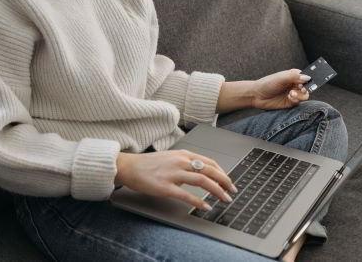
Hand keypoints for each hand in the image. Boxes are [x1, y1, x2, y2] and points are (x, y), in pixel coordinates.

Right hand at [115, 150, 237, 209]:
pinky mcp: (165, 187)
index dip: (222, 172)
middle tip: (233, 191)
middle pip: (210, 170)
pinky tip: (206, 207)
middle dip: (225, 182)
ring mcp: (173, 174)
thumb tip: (198, 173)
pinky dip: (199, 202)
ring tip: (225, 199)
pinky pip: (186, 195)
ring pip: (202, 181)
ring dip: (217, 191)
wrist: (128, 166)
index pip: (209, 162)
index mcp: (183, 154)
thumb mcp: (170, 158)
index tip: (229, 181)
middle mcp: (180, 161)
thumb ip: (185, 164)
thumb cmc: (148, 164)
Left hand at [251, 69, 311, 110]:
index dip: (309, 79)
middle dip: (306, 88)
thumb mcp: (280, 78)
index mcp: (293, 76)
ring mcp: (293, 94)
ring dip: (300, 95)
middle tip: (300, 88)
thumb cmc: (267, 84)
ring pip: (305, 95)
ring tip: (291, 93)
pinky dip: (296, 100)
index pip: (306, 76)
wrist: (257, 96)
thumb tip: (308, 77)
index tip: (307, 81)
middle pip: (308, 87)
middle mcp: (294, 84)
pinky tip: (289, 97)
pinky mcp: (290, 102)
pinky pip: (299, 102)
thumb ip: (294, 76)